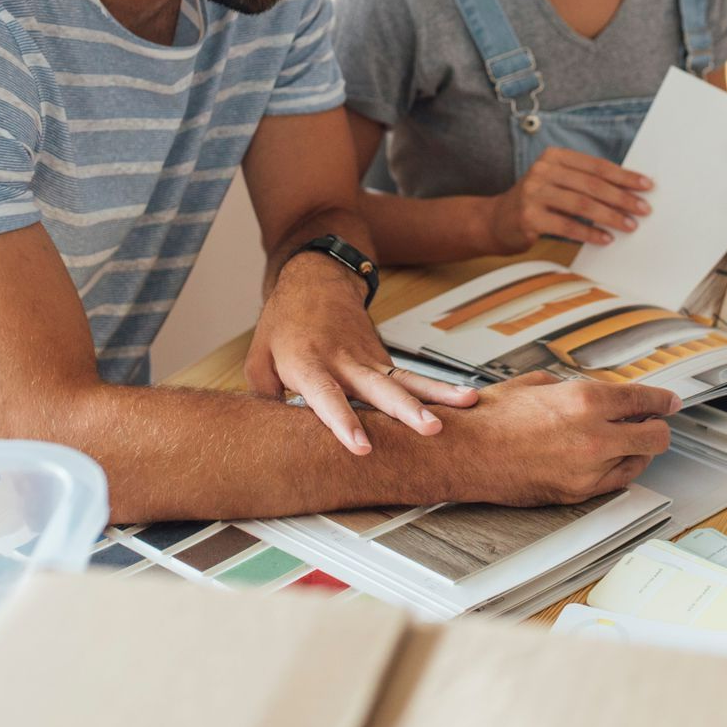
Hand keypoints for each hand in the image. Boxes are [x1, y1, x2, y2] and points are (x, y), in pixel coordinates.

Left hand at [245, 252, 477, 453]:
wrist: (316, 280)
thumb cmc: (285, 322)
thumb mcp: (259, 359)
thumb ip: (268, 399)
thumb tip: (277, 436)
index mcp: (308, 362)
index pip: (327, 397)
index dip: (343, 422)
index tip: (362, 446)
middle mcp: (343, 361)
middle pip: (379, 389)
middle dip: (406, 410)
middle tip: (430, 428)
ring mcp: (368, 359)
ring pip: (405, 379)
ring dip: (437, 393)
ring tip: (467, 402)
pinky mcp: (383, 359)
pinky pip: (409, 379)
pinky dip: (437, 391)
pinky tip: (463, 401)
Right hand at [435, 372, 678, 505]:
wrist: (463, 452)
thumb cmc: (490, 417)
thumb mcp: (537, 385)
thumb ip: (573, 389)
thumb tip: (592, 392)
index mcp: (585, 401)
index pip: (644, 401)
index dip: (663, 401)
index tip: (670, 402)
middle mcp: (593, 436)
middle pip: (654, 436)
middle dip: (658, 426)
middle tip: (654, 421)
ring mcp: (587, 469)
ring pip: (639, 461)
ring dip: (639, 449)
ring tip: (626, 440)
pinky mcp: (576, 492)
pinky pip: (616, 481)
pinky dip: (619, 468)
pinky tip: (609, 458)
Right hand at [483, 147, 653, 252]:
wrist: (495, 221)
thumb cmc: (537, 203)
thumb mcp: (558, 183)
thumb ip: (585, 183)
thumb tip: (629, 193)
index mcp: (554, 157)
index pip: (596, 166)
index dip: (624, 176)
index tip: (646, 186)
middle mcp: (542, 170)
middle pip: (591, 184)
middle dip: (622, 197)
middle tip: (643, 209)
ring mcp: (533, 193)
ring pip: (581, 204)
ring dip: (610, 216)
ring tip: (629, 225)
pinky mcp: (528, 217)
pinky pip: (566, 226)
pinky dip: (589, 233)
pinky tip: (605, 239)